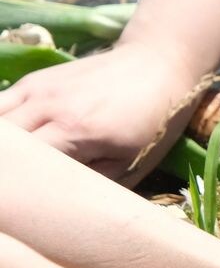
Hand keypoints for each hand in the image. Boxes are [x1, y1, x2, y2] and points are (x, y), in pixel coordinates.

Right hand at [0, 41, 201, 183]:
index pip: (27, 163)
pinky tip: (16, 141)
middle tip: (19, 185)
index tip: (26, 199)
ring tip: (16, 164)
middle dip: (9, 166)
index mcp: (75, 130)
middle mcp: (48, 107)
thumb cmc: (152, 122)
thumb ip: (91, 180)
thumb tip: (59, 195)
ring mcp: (37, 88)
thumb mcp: (131, 163)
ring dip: (6, 146)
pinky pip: (2, 103)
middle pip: (7, 144)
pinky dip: (3, 123)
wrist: (155, 68)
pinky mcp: (35, 80)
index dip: (23, 183)